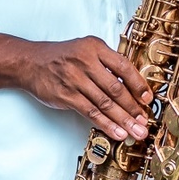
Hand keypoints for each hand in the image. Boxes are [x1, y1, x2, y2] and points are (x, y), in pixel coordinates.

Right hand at [22, 36, 151, 141]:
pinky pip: (90, 112)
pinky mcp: (66, 95)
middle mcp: (85, 62)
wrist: (31, 63)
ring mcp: (75, 79)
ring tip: (135, 131)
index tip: (147, 98)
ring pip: (105, 103)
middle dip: (133, 108)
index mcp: (95, 48)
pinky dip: (106, 124)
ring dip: (123, 120)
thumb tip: (131, 86)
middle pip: (116, 89)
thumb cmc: (62, 57)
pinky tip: (116, 132)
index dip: (138, 84)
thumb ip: (106, 62)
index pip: (123, 66)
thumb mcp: (85, 50)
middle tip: (144, 121)